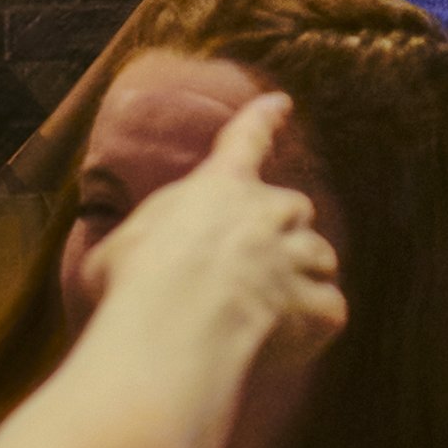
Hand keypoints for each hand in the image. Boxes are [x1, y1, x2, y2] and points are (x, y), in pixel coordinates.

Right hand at [76, 91, 348, 435]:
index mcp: (221, 187)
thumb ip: (137, 247)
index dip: (263, 120)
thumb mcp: (117, 251)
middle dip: (283, 229)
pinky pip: (330, 312)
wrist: (180, 320)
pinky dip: (315, 326)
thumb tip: (117, 264)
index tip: (281, 104)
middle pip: (295, 207)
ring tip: (275, 309)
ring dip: (305, 276)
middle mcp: (270, 213)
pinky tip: (290, 344)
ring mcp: (299, 257)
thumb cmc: (138, 280)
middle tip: (261, 260)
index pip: (245, 139)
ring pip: (321, 258)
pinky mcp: (318, 306)